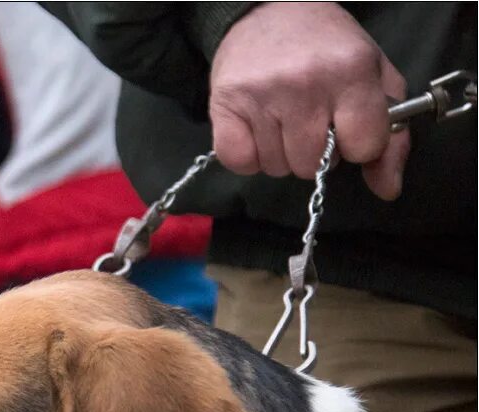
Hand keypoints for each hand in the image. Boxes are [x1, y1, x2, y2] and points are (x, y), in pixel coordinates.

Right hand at [209, 2, 408, 199]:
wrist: (267, 9)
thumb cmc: (327, 47)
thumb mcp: (374, 77)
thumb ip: (390, 135)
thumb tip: (388, 189)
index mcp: (352, 71)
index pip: (364, 147)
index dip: (357, 143)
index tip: (346, 124)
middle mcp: (305, 83)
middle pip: (312, 164)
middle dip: (314, 151)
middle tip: (309, 120)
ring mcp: (262, 95)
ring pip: (276, 167)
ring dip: (280, 153)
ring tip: (282, 120)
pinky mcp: (226, 104)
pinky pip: (239, 161)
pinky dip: (247, 156)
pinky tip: (256, 131)